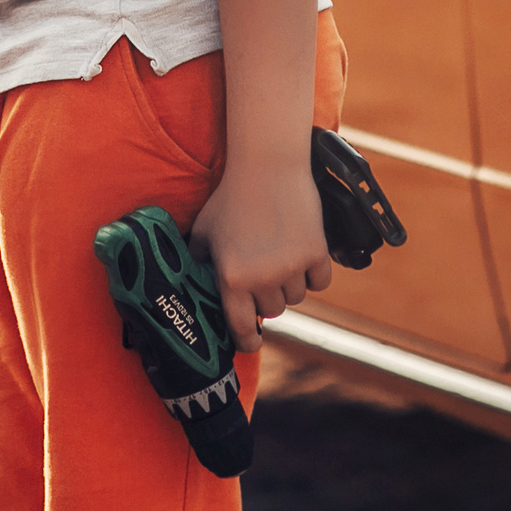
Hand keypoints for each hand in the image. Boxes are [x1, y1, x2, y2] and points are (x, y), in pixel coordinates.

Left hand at [190, 156, 332, 352]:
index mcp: (232, 277)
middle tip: (264, 276)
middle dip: (267, 297)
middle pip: (273, 310)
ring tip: (281, 259)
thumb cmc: (231, 197)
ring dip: (290, 285)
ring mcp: (292, 267)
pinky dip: (314, 275)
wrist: (267, 167)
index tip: (252, 344)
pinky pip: (320, 282)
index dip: (247, 340)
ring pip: (296, 297)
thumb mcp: (204, 229)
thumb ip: (197, 258)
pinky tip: (304, 258)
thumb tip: (190, 279)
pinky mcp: (316, 253)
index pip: (241, 326)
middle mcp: (262, 278)